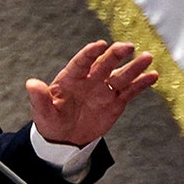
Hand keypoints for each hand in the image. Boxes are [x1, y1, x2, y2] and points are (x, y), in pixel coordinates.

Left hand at [25, 40, 156, 146]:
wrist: (64, 138)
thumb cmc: (51, 121)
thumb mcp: (42, 112)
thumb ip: (38, 98)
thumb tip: (31, 84)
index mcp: (70, 78)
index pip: (81, 62)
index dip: (90, 53)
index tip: (100, 45)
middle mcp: (90, 80)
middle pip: (104, 64)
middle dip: (115, 55)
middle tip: (127, 47)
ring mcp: (104, 90)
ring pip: (121, 75)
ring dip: (133, 67)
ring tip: (147, 58)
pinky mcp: (115, 101)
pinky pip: (130, 90)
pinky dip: (141, 83)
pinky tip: (152, 76)